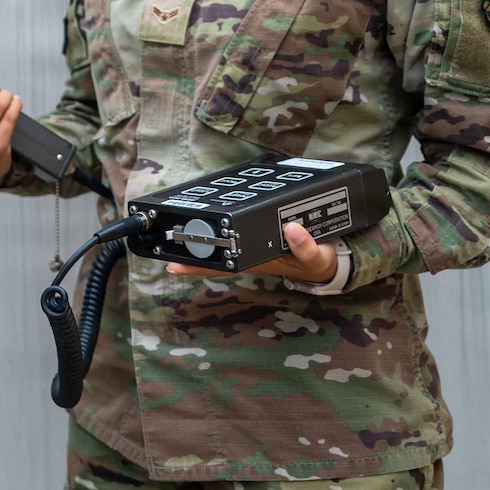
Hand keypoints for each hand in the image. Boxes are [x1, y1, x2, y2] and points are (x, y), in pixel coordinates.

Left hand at [166, 221, 337, 283]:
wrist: (326, 262)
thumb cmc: (317, 262)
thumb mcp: (317, 258)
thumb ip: (307, 247)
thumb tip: (292, 229)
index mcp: (258, 262)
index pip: (222, 267)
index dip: (197, 266)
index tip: (174, 265)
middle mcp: (249, 257)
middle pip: (213, 260)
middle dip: (188, 257)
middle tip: (163, 255)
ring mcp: (250, 249)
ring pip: (219, 249)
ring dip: (198, 244)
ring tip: (173, 237)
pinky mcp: (256, 237)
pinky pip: (231, 236)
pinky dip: (216, 229)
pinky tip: (203, 223)